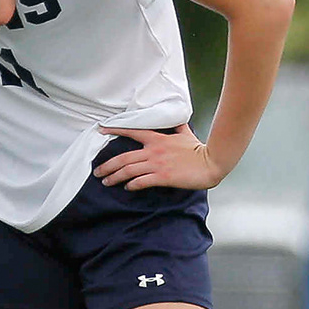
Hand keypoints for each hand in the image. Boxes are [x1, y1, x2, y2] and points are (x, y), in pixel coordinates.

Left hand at [94, 124, 224, 189]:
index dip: (115, 129)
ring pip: (128, 170)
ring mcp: (157, 164)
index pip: (132, 131)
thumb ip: (178, 127)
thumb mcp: (186, 134)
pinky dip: (131, 185)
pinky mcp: (162, 176)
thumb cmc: (198, 149)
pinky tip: (127, 188)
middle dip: (107, 165)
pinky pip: (141, 181)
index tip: (101, 129)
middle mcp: (153, 151)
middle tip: (97, 172)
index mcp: (157, 139)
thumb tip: (178, 120)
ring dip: (114, 177)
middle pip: (123, 158)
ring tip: (106, 182)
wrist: (210, 162)